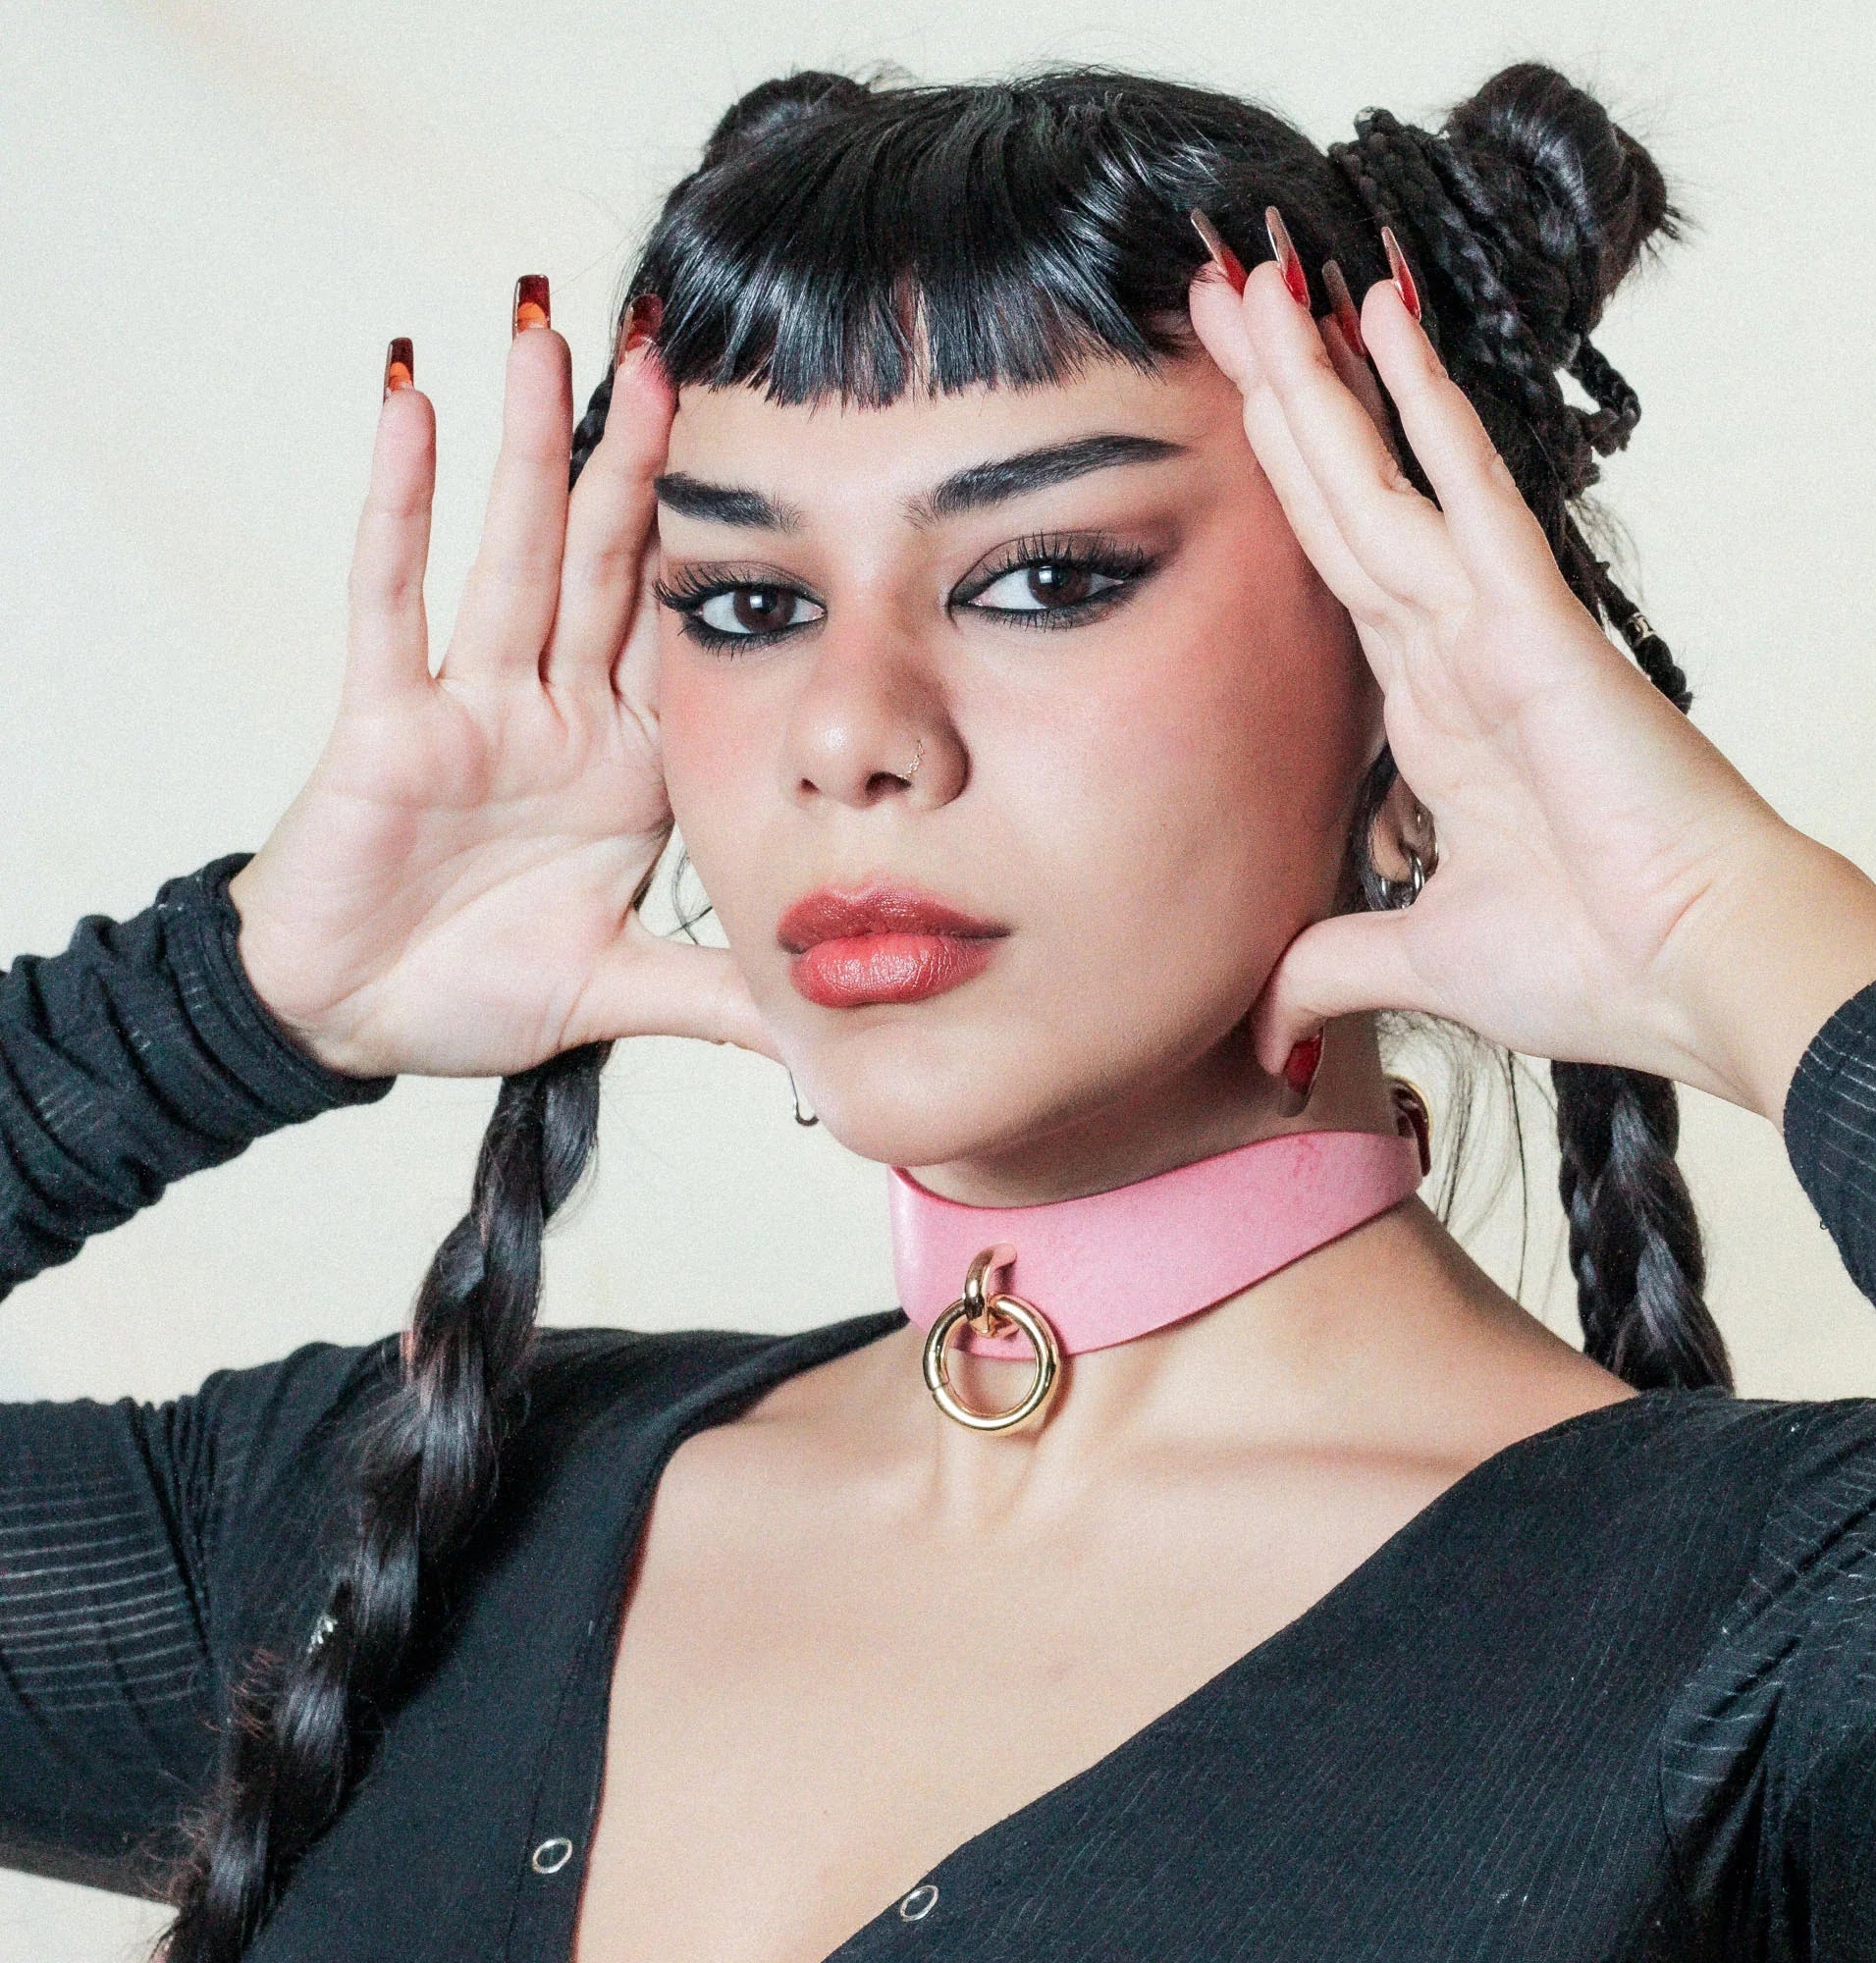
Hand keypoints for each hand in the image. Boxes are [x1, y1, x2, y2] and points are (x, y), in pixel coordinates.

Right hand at [227, 293, 775, 1080]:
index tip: (784, 452)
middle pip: (609, 562)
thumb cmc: (470, 991)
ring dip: (529, 440)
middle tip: (679, 338)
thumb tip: (831, 1035)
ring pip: (513, 553)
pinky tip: (413, 400)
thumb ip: (721, 999)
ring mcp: (471, 708)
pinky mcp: (386, 722)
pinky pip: (392, 599)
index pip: (690, 635)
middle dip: (640, 456)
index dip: (732, 550)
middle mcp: (557, 715)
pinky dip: (400, 503)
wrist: (351, 1023)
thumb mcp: (624, 988)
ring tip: (550, 322)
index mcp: (627, 765)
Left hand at [1186, 245, 1875, 1121]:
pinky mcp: (1538, 624)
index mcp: (1427, 717)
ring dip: (1318, 382)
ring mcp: (1493, 629)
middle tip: (1215, 298)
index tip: (1218, 413)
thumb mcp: (1418, 961)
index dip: (1273, 494)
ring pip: (1381, 481)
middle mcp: (1450, 654)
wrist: (1693, 976)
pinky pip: (1471, 498)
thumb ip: (1331, 967)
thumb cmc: (1593, 960)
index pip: (1328, 577)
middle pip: (1338, 503)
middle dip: (1275, 403)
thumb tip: (1263, 1024)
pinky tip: (1383, 322)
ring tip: (1259, 281)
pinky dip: (1428, 411)